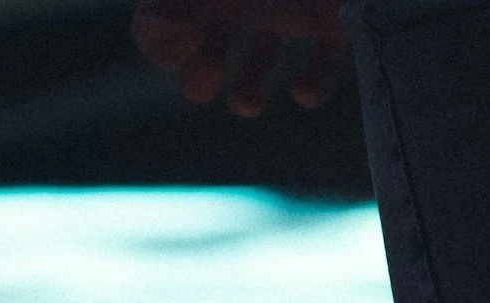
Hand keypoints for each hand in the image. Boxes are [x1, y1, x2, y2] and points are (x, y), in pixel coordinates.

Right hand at [130, 2, 350, 117]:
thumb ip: (177, 7)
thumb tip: (153, 26)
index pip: (161, 19)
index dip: (161, 40)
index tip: (186, 40)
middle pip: (207, 45)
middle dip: (198, 77)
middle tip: (207, 77)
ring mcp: (291, 6)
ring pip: (260, 57)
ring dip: (247, 91)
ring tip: (246, 105)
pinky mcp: (336, 19)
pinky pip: (324, 61)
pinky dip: (314, 86)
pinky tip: (302, 91)